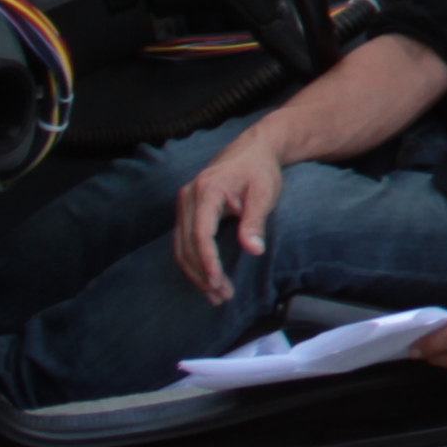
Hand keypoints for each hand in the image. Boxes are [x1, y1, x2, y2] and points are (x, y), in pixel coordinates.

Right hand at [168, 138, 285, 305]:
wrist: (253, 150)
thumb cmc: (260, 170)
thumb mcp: (264, 193)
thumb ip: (255, 222)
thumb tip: (254, 250)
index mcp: (207, 190)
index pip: (201, 234)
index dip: (207, 261)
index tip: (218, 282)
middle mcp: (188, 197)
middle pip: (187, 245)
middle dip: (203, 274)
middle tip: (222, 296)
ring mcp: (183, 204)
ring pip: (181, 247)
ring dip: (196, 274)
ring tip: (216, 295)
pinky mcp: (186, 210)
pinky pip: (183, 242)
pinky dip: (193, 263)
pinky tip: (207, 279)